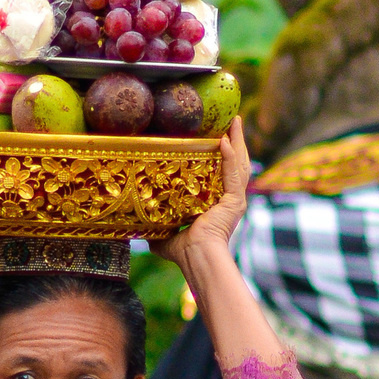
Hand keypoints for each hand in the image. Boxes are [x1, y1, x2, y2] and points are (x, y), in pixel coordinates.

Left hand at [156, 118, 249, 272]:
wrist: (196, 258)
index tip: (220, 137)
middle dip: (236, 141)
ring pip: (240, 164)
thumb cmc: (183, 252)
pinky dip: (230, 157)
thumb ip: (156, 228)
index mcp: (219, 205)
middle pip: (237, 163)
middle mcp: (231, 200)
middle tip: (232, 120)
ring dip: (238, 141)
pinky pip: (233, 173)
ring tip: (234, 121)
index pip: (224, 173)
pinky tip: (225, 140)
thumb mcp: (166, 235)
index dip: (224, 155)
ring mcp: (235, 200)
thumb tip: (138, 229)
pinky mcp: (235, 201)